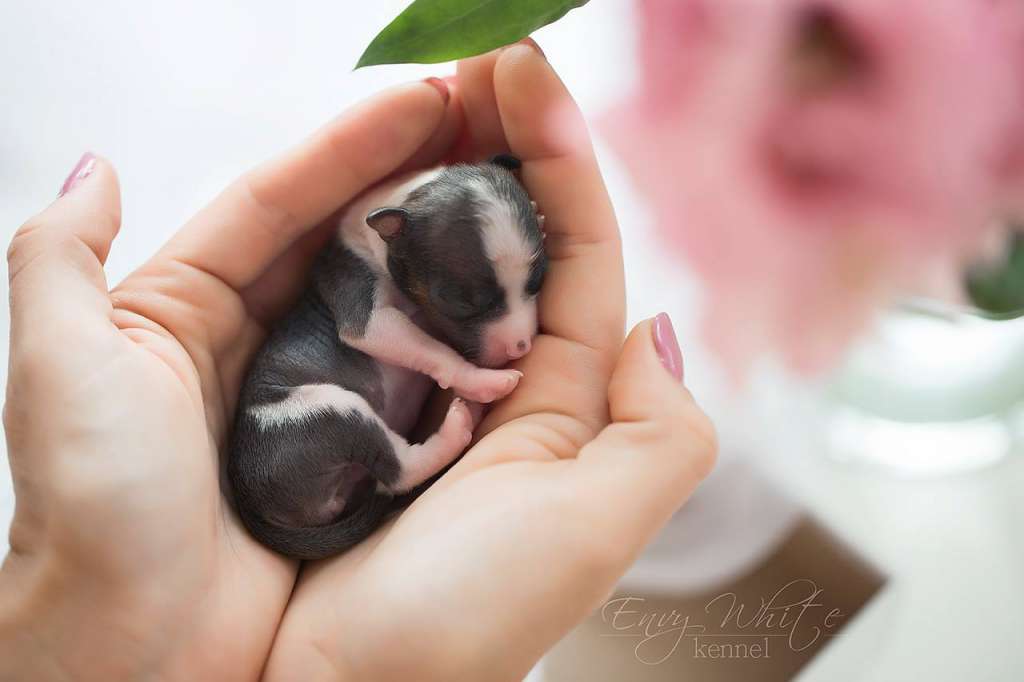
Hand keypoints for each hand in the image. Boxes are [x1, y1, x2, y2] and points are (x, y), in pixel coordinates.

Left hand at [0, 80, 461, 679]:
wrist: (143, 657)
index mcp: (184, 307)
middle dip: (411, 168)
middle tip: (485, 116)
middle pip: (343, 233)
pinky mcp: (356, 446)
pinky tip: (497, 291)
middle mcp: (254, 340)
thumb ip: (57, 259)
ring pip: (383, 295)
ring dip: (439, 236)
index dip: (351, 143)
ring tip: (504, 181)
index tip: (425, 96)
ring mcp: (313, 391)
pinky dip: (451, 327)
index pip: (279, 201)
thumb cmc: (94, 518)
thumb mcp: (59, 371)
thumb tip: (95, 168)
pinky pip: (409, 371)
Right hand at [262, 43, 716, 681]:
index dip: (558, 160)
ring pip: (431, 260)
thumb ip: (662, 431)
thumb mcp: (596, 530)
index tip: (526, 70)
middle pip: (506, 242)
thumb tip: (662, 325)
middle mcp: (496, 390)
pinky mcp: (338, 399)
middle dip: (495, 145)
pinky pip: (355, 299)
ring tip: (416, 90)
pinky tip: (353, 178)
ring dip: (428, 174)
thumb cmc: (461, 623)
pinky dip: (358, 237)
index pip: (577, 255)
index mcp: (563, 406)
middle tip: (469, 56)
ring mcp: (414, 390)